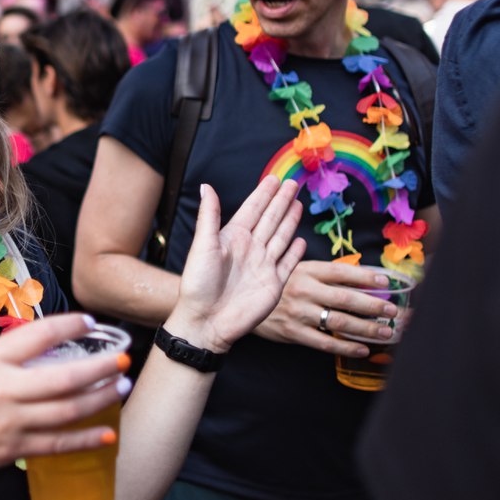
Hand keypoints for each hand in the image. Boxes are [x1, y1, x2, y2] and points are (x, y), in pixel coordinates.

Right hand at [0, 313, 127, 485]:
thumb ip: (0, 358)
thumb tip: (35, 349)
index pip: (38, 335)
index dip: (69, 326)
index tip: (89, 322)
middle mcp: (3, 389)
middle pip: (64, 377)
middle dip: (99, 367)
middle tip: (123, 358)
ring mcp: (11, 422)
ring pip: (67, 411)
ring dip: (100, 398)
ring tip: (122, 386)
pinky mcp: (14, 449)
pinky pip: (58, 444)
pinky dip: (85, 439)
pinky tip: (107, 433)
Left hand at [165, 179, 304, 353]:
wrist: (207, 321)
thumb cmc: (198, 284)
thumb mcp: (202, 245)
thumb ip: (209, 216)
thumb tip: (206, 185)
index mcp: (232, 237)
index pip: (252, 209)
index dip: (263, 194)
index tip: (273, 178)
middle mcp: (249, 248)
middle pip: (270, 219)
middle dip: (281, 201)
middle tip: (292, 182)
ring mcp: (263, 266)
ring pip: (281, 237)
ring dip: (290, 221)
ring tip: (298, 204)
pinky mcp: (273, 284)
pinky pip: (287, 263)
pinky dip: (295, 252)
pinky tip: (301, 241)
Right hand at [253, 258, 398, 357]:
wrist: (243, 303)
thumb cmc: (277, 286)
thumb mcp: (296, 271)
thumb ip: (323, 275)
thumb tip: (359, 276)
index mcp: (306, 270)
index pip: (341, 272)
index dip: (365, 277)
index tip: (386, 281)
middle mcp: (304, 290)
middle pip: (345, 298)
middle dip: (373, 305)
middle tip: (392, 310)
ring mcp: (298, 312)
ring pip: (338, 321)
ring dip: (366, 328)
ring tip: (385, 332)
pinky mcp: (293, 333)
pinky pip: (325, 342)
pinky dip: (346, 346)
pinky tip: (362, 350)